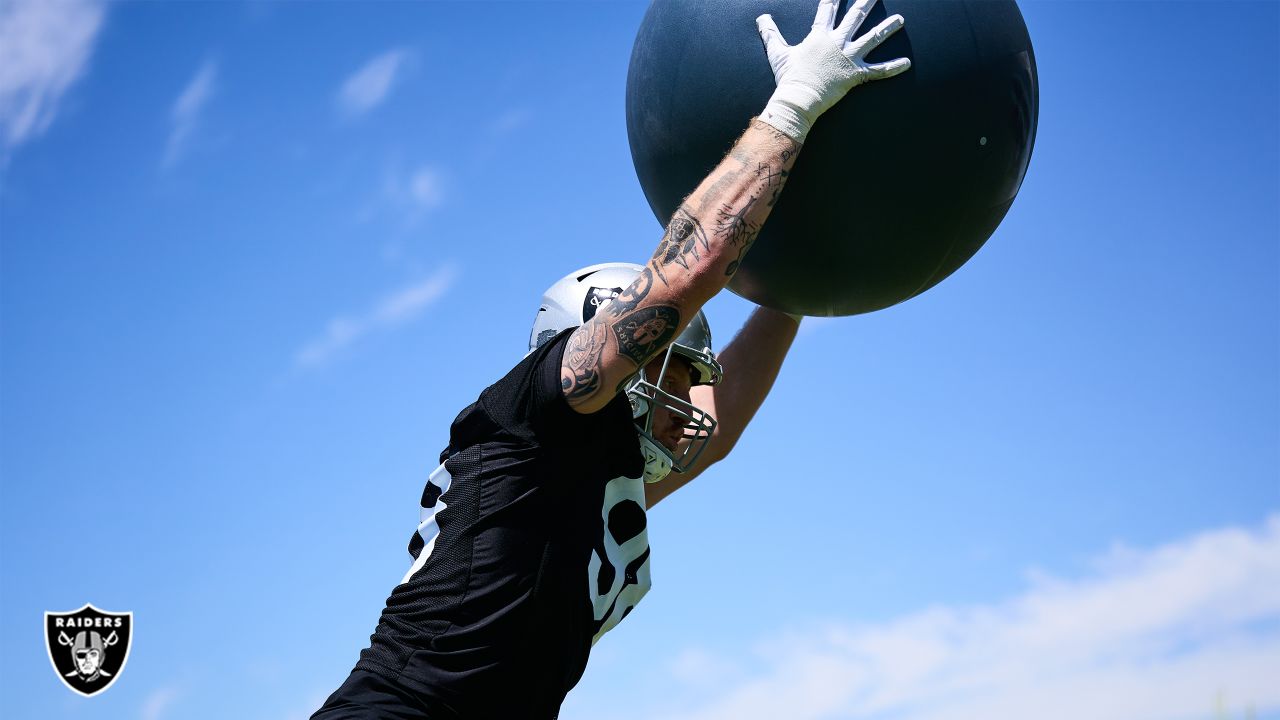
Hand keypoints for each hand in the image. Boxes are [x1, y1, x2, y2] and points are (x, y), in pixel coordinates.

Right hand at [757, 0, 910, 140]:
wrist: (798, 99)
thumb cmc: (788, 76)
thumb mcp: (777, 52)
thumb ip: (770, 32)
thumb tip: (761, 17)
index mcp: (820, 35)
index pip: (828, 8)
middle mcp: (837, 42)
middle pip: (856, 17)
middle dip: (867, 2)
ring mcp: (849, 58)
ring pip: (873, 39)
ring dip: (888, 28)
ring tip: (901, 19)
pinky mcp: (855, 75)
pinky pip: (878, 71)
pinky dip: (892, 68)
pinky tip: (907, 63)